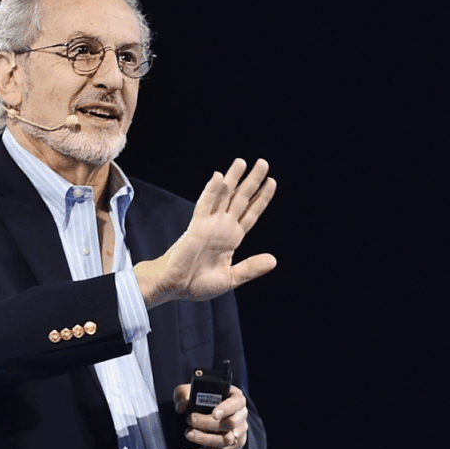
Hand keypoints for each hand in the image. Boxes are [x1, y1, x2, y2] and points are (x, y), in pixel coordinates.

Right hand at [134, 159, 277, 306]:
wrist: (176, 287)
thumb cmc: (198, 284)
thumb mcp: (232, 278)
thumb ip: (251, 268)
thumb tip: (273, 260)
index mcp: (232, 238)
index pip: (250, 213)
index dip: (261, 198)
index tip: (272, 182)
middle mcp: (222, 227)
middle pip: (241, 199)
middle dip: (252, 181)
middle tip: (263, 163)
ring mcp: (210, 224)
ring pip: (224, 196)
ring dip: (232, 179)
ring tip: (241, 162)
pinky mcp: (196, 226)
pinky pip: (205, 205)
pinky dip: (212, 191)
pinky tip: (220, 177)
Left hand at [174, 384, 249, 448]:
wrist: (209, 413)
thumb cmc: (201, 398)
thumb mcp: (191, 391)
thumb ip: (184, 394)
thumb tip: (182, 406)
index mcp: (235, 398)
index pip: (235, 403)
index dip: (226, 409)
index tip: (214, 414)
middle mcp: (241, 415)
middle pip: (230, 423)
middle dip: (208, 424)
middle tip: (190, 420)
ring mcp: (240, 431)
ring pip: (226, 440)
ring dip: (204, 439)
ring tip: (188, 434)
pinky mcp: (233, 445)